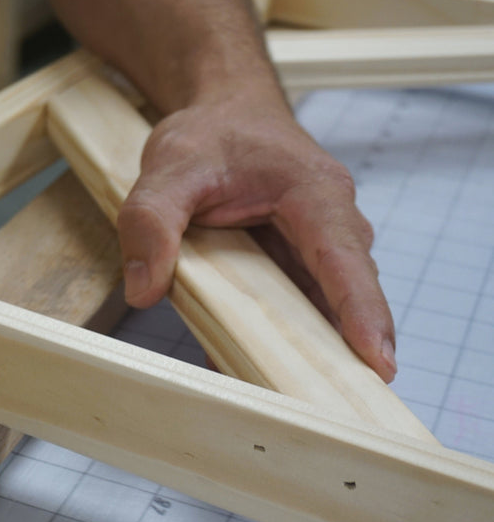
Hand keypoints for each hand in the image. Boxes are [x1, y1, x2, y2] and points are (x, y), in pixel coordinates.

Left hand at [117, 94, 396, 381]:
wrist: (221, 111)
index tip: (376, 361)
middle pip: (345, 295)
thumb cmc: (209, 133)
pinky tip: (259, 375)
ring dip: (314, 352)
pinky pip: (296, 310)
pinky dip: (283, 341)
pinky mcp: (296, 266)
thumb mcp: (167, 169)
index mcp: (313, 193)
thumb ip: (151, 223)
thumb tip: (144, 290)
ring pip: (323, 309)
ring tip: (302, 407)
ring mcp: (316, 249)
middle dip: (347, 350)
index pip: (343, 257)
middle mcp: (329, 223)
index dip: (361, 311)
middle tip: (338, 409)